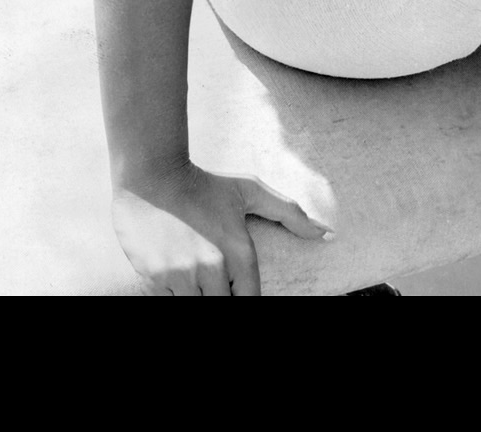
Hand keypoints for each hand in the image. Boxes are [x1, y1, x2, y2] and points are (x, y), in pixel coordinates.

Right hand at [112, 161, 331, 296]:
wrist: (152, 175)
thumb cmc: (204, 184)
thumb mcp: (249, 191)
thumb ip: (290, 213)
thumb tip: (328, 234)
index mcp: (238, 250)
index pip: (250, 300)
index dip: (247, 298)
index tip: (242, 289)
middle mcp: (212, 267)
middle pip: (222, 305)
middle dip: (222, 294)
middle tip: (218, 275)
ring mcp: (182, 274)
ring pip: (196, 305)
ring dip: (198, 293)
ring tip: (198, 271)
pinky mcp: (155, 278)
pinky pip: (171, 300)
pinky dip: (176, 292)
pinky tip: (176, 270)